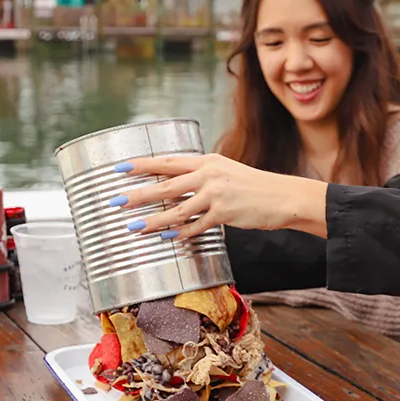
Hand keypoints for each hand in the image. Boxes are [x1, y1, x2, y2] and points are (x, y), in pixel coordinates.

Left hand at [111, 154, 328, 239]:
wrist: (283, 197)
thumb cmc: (253, 187)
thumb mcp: (226, 172)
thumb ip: (201, 177)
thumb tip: (175, 186)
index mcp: (207, 161)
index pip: (167, 162)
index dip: (141, 165)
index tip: (119, 168)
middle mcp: (209, 174)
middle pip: (165, 185)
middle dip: (137, 194)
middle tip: (116, 201)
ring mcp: (216, 194)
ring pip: (176, 210)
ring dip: (153, 221)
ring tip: (134, 228)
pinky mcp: (224, 213)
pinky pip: (196, 226)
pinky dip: (181, 234)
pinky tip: (167, 239)